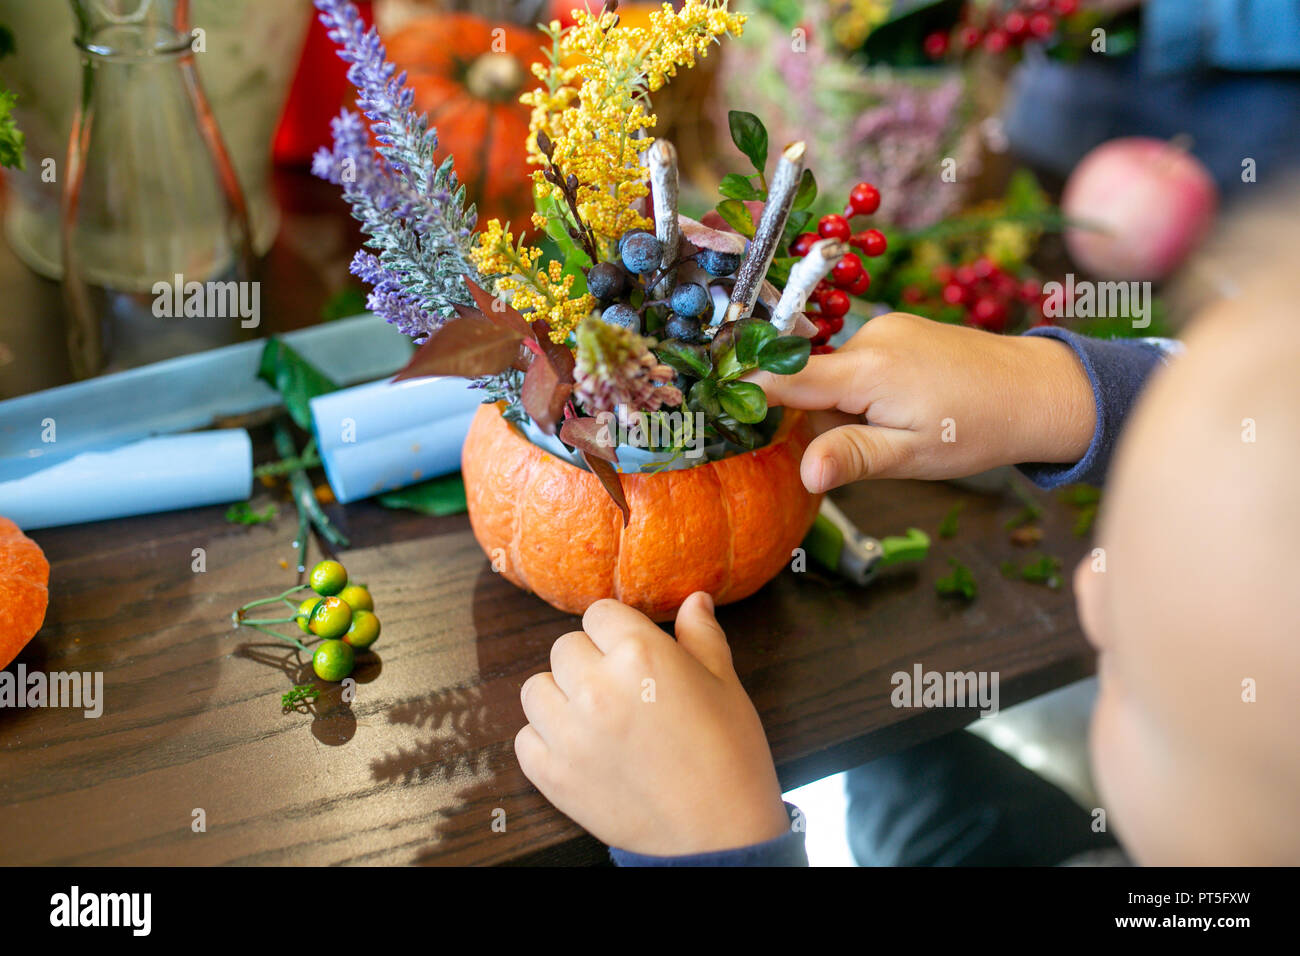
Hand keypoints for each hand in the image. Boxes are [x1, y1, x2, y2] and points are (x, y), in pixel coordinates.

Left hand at [514, 593, 790, 856]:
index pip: (599, 613)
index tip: (628, 651)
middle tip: (618, 689)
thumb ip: (701, 637)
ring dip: (560, 697)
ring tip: (593, 717)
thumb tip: (694, 600)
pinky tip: (579, 750)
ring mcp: (569, 732)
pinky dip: (546, 742)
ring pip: (536, 689)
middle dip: (589, 661)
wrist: (717, 835)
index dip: (615, 631)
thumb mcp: (725, 685)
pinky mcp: (553, 775)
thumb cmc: (729, 757)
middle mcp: (596, 686)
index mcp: (640, 653)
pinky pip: (526, 739)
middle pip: (564, 647)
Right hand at [747, 312, 1094, 491]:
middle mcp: (871, 336)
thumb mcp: (914, 456)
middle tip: (862, 446)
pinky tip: (904, 406)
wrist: (1038, 390)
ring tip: (898, 427)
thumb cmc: (977, 430)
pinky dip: (864, 387)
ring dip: (847, 404)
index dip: (747, 390)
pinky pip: (859, 360)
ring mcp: (886, 327)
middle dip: (819, 414)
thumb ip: (855, 458)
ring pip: (836, 372)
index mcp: (869, 370)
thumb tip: (804, 472)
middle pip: (810, 378)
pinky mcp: (899, 327)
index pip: (785, 376)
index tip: (711, 402)